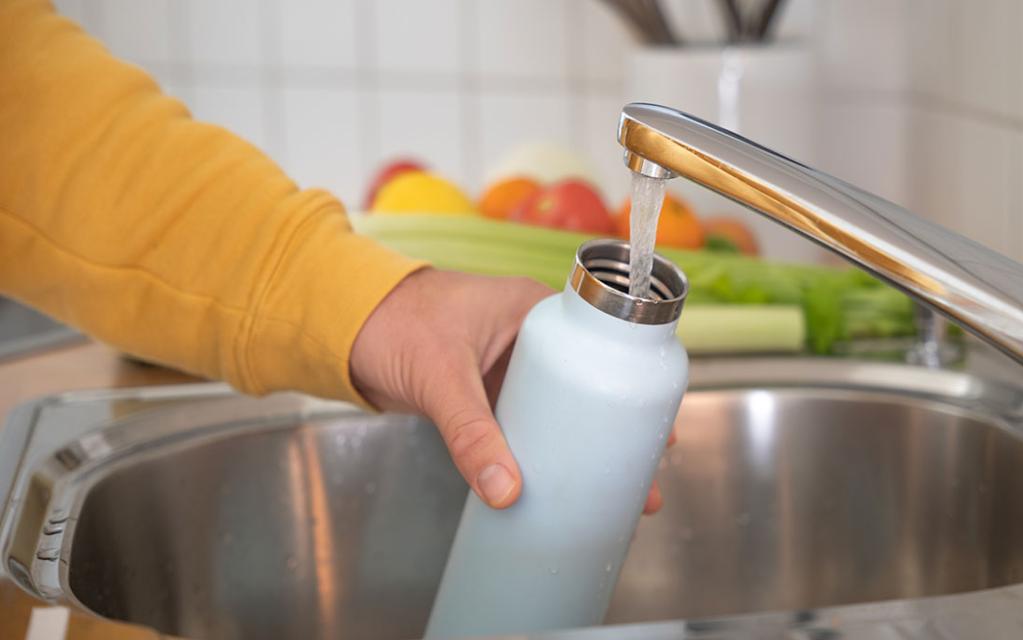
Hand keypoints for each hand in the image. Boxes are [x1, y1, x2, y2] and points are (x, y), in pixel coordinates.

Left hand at [350, 268, 668, 513]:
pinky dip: (547, 451)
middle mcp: (532, 338)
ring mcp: (512, 368)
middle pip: (591, 387)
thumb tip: (504, 490)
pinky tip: (563, 482)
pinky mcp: (489, 394)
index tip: (657, 433)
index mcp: (536, 311)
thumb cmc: (393, 320)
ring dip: (585, 447)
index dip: (634, 390)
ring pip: (562, 411)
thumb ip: (469, 432)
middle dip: (618, 433)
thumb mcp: (441, 375)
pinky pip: (530, 425)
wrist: (343, 327)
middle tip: (646, 476)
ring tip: (616, 491)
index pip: (604, 346)